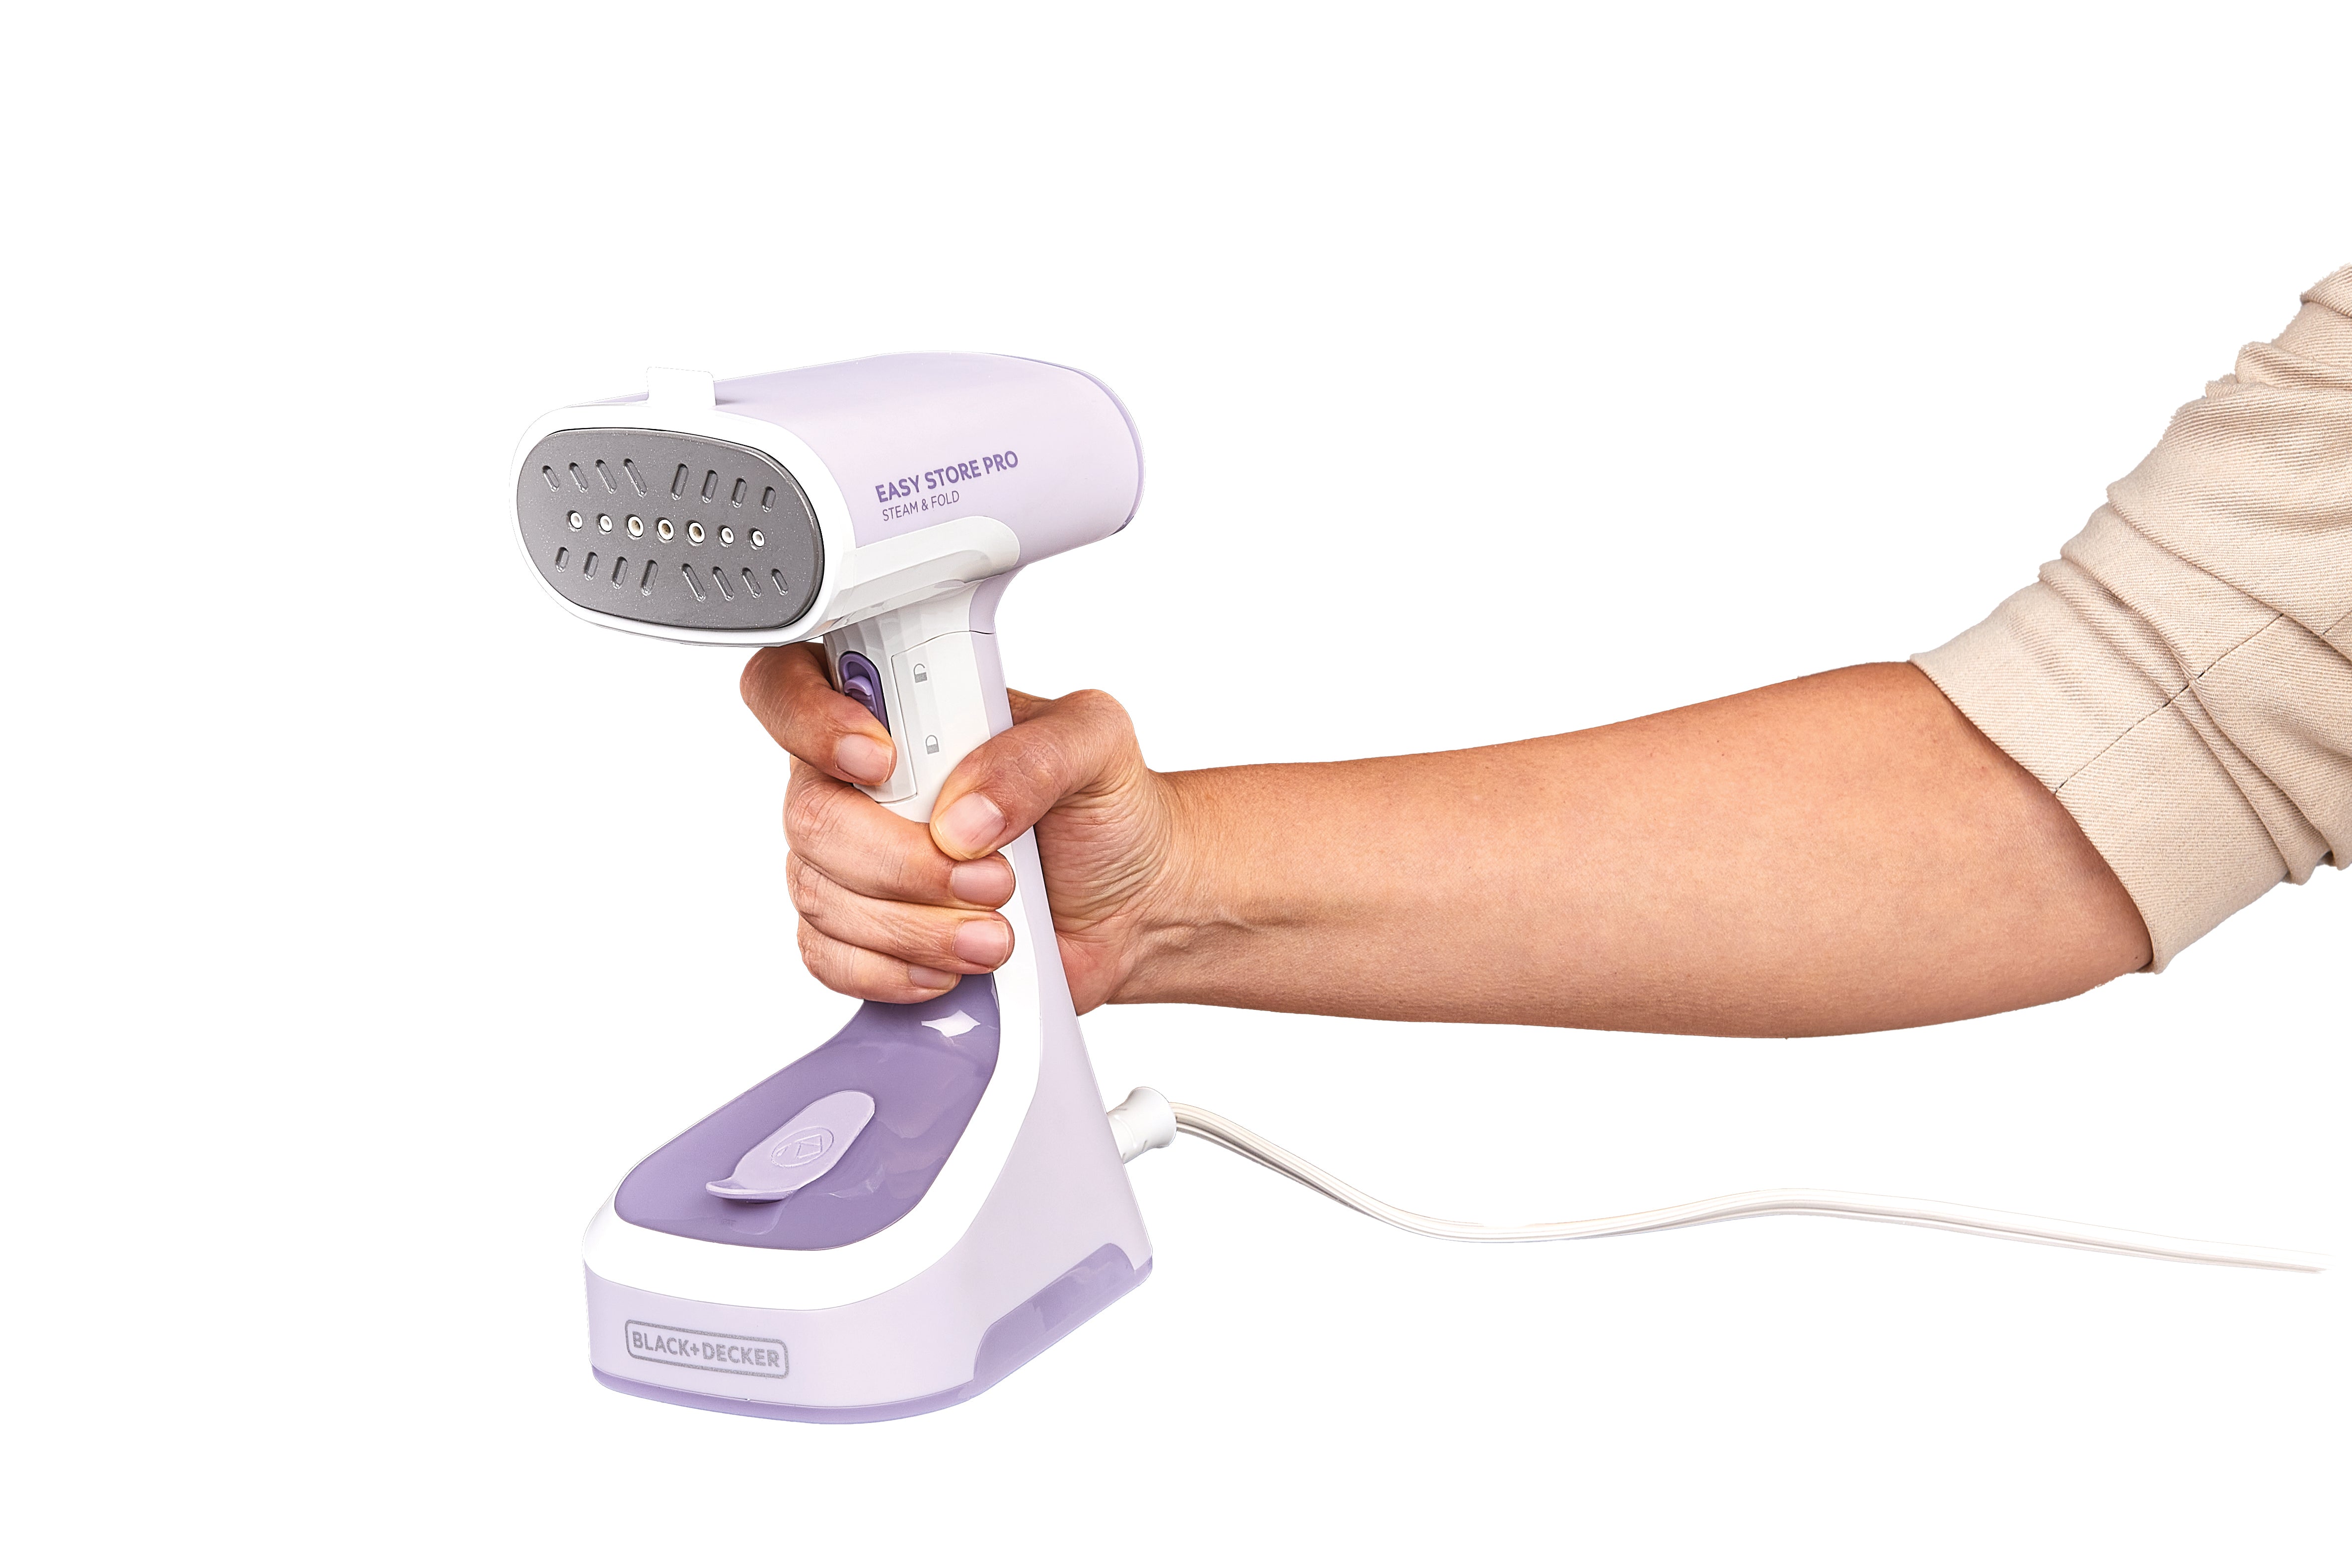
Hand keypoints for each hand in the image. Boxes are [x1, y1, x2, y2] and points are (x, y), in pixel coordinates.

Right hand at [739, 644, 1183, 1010]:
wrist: (1129, 904)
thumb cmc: (1104, 810)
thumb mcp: (1098, 746)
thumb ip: (1037, 755)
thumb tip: (964, 816)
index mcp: (898, 710)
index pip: (791, 683)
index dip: (811, 720)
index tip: (881, 762)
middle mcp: (859, 784)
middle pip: (810, 815)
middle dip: (903, 861)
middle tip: (992, 878)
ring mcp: (851, 861)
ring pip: (819, 894)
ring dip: (913, 926)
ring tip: (996, 933)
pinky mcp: (862, 933)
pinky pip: (828, 957)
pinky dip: (891, 970)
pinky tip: (950, 966)